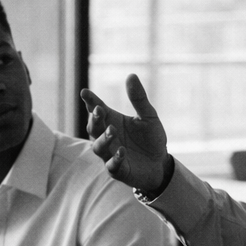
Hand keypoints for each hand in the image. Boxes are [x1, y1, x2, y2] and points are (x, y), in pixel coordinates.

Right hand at [80, 74, 170, 195]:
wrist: (161, 164)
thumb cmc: (151, 139)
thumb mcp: (148, 116)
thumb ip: (139, 99)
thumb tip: (131, 75)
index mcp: (112, 121)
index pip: (97, 109)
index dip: (90, 101)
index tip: (85, 92)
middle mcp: (107, 137)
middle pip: (93, 128)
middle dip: (94, 119)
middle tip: (99, 110)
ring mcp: (110, 154)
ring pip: (98, 147)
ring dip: (103, 139)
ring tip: (112, 130)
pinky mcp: (118, 171)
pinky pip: (112, 166)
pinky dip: (115, 158)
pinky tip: (122, 151)